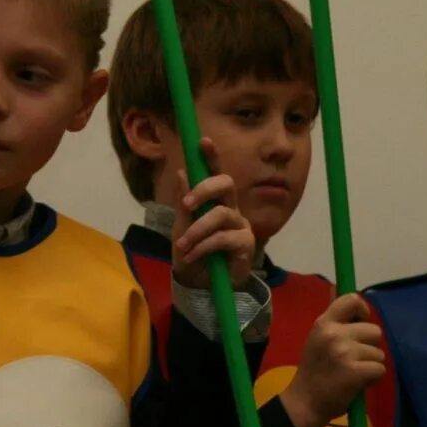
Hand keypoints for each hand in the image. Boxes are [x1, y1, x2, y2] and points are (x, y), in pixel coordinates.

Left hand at [169, 153, 258, 289]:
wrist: (199, 285)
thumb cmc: (192, 253)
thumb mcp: (180, 228)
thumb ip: (183, 203)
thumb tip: (182, 172)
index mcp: (214, 201)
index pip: (215, 173)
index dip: (211, 156)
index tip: (202, 140)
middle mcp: (230, 208)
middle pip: (226, 183)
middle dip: (204, 189)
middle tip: (186, 205)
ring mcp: (240, 225)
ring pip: (220, 214)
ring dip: (197, 229)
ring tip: (182, 245)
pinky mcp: (245, 244)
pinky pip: (224, 238)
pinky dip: (204, 246)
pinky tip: (192, 255)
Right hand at [279, 292, 385, 426]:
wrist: (305, 402)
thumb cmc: (314, 370)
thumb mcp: (318, 339)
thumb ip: (335, 322)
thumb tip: (348, 298)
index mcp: (324, 323)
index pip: (351, 300)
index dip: (363, 310)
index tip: (361, 322)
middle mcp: (334, 334)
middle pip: (374, 330)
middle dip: (370, 345)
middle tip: (354, 358)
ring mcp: (345, 352)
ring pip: (379, 353)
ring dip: (370, 364)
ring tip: (353, 372)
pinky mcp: (356, 371)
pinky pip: (380, 369)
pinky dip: (373, 378)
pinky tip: (358, 382)